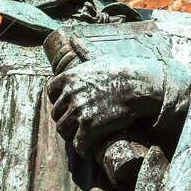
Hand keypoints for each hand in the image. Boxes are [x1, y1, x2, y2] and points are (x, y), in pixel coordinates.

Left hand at [47, 39, 190, 158]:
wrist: (139, 85)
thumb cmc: (122, 70)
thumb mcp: (98, 57)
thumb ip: (83, 51)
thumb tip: (74, 39)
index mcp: (69, 77)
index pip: (51, 92)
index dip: (58, 101)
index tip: (66, 106)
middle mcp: (70, 95)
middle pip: (56, 114)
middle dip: (65, 120)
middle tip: (75, 126)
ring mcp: (78, 112)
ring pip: (64, 130)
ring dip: (71, 136)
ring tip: (80, 139)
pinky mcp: (89, 128)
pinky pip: (78, 144)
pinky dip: (82, 149)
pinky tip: (87, 150)